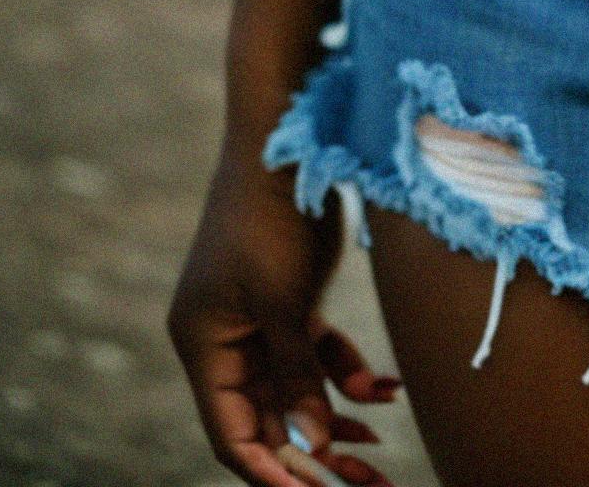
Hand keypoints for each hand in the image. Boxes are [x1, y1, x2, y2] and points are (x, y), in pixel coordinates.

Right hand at [169, 149, 399, 486]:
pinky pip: (313, 355)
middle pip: (266, 418)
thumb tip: (314, 446)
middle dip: (311, 454)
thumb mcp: (285, 303)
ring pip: (294, 391)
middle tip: (364, 483)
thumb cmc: (273, 217)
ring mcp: (255, 318)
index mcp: (202, 344)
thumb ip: (298, 377)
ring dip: (332, 419)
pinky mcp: (287, 299)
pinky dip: (344, 374)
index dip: (270, 470)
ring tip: (377, 454)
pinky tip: (386, 390)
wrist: (289, 136)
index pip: (231, 431)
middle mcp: (222, 338)